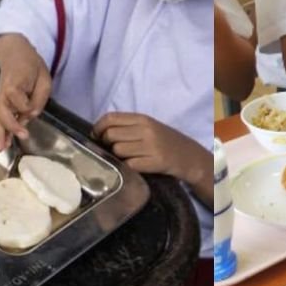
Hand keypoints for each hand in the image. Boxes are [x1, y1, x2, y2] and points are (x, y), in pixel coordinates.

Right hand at [0, 34, 52, 150]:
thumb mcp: (43, 78)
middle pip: (2, 112)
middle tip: (18, 139)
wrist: (15, 54)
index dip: (28, 106)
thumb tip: (30, 114)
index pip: (20, 102)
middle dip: (9, 127)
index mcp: (14, 84)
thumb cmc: (31, 66)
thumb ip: (39, 97)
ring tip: (0, 150)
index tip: (34, 105)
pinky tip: (1, 143)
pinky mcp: (0, 102)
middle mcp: (3, 93)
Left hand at [93, 112, 207, 183]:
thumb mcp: (148, 127)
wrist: (188, 156)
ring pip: (117, 150)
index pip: (110, 118)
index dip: (98, 127)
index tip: (97, 136)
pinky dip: (128, 167)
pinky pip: (129, 164)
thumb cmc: (164, 141)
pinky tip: (135, 166)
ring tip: (126, 157)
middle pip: (110, 135)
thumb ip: (127, 126)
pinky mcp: (154, 162)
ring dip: (117, 156)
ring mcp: (151, 146)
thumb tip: (99, 132)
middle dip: (106, 144)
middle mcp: (146, 130)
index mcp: (142, 118)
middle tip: (112, 149)